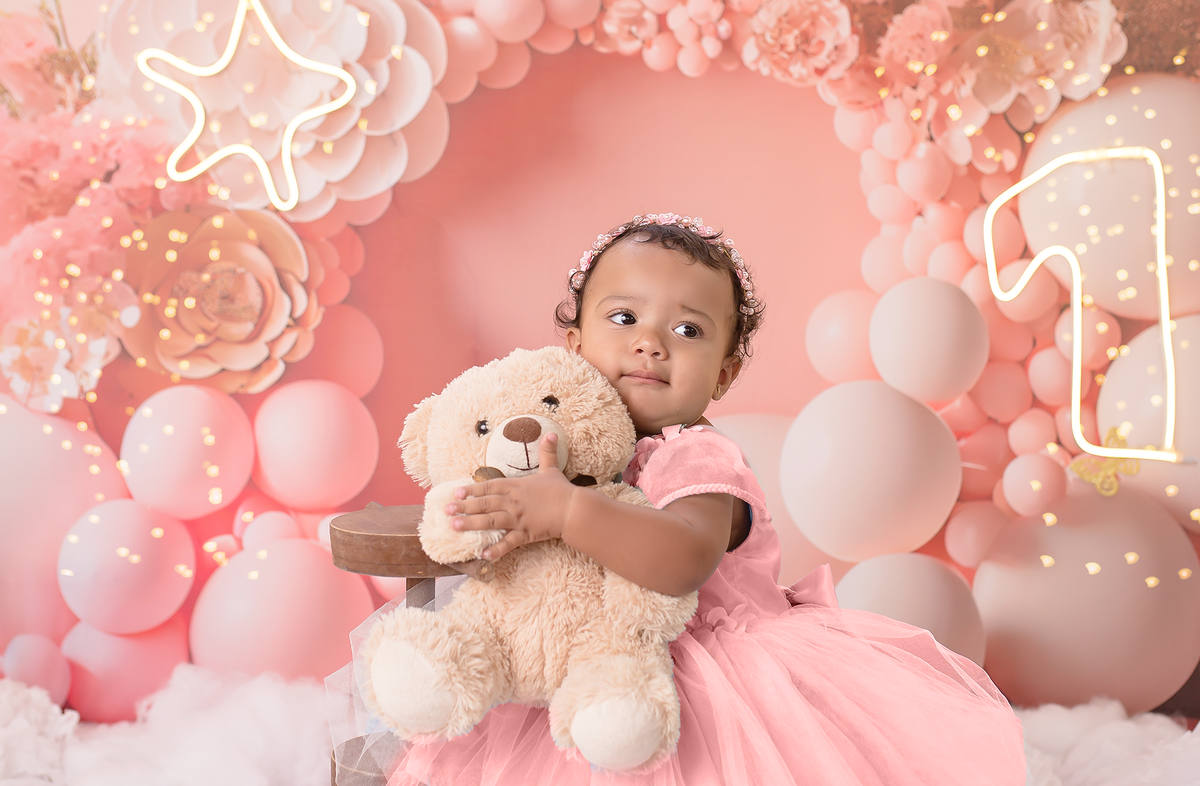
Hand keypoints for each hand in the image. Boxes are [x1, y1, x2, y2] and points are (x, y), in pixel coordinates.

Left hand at [445, 433, 576, 561]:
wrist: (574, 509)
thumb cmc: (561, 490)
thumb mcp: (551, 469)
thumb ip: (547, 452)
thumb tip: (551, 433)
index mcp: (516, 486)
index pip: (489, 486)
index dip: (471, 489)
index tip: (455, 493)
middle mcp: (513, 502)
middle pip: (484, 504)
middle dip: (464, 507)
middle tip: (446, 511)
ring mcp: (518, 518)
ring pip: (490, 521)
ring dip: (471, 524)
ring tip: (454, 527)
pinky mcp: (526, 533)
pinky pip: (508, 543)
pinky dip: (496, 550)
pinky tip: (483, 555)